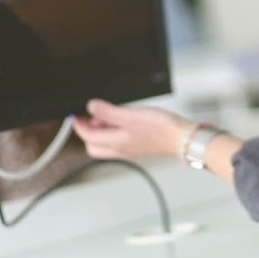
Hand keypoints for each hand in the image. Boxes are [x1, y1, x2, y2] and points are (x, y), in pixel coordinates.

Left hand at [71, 99, 191, 160]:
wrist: (182, 137)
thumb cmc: (161, 129)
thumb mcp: (130, 115)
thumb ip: (108, 112)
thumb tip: (91, 107)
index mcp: (116, 144)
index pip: (88, 138)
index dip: (79, 125)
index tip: (76, 115)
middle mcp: (121, 150)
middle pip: (94, 145)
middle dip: (89, 131)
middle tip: (92, 115)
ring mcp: (130, 149)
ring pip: (106, 143)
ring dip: (102, 130)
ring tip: (108, 115)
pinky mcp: (139, 146)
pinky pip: (119, 140)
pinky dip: (115, 130)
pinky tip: (124, 119)